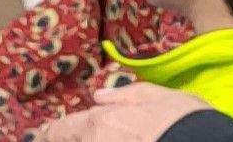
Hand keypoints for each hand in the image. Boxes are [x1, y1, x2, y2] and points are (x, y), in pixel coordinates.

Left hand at [35, 83, 208, 141]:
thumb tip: (98, 97)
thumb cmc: (189, 123)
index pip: (59, 131)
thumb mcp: (160, 96)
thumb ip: (125, 96)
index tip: (43, 136)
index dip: (50, 134)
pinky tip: (126, 141)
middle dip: (67, 141)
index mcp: (101, 123)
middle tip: (65, 137)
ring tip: (101, 136)